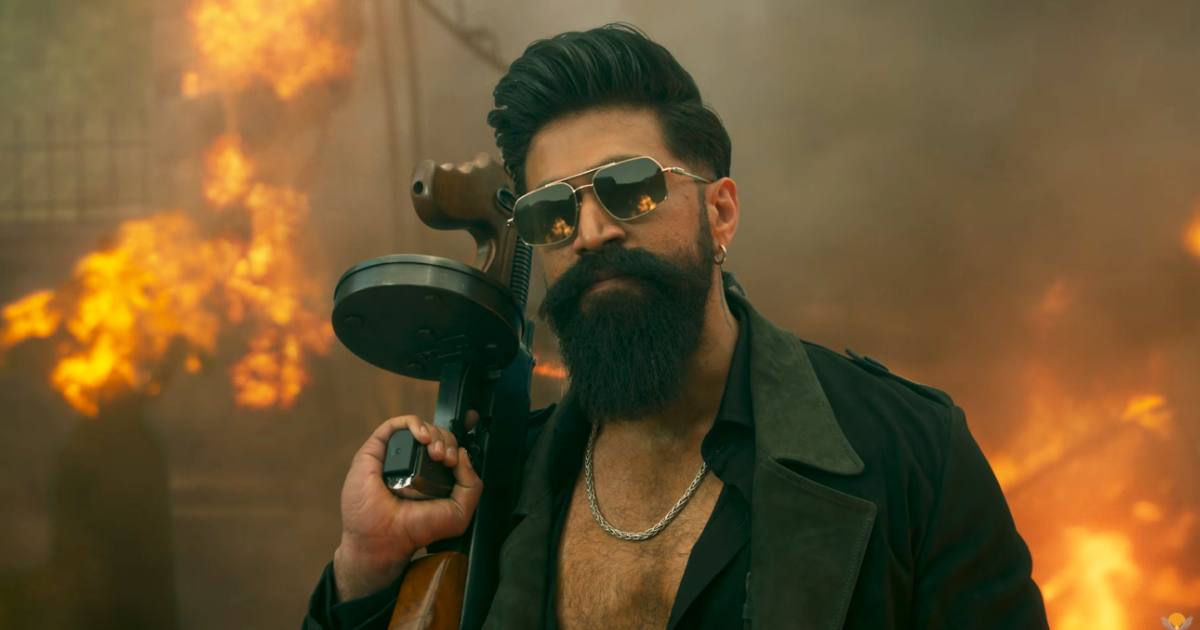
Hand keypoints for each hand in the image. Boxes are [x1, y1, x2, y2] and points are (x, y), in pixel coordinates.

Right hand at [332, 413, 482, 601]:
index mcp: (430, 475)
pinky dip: (414, 424)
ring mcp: (394, 456)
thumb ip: (471, 485)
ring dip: (434, 434)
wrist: (386, 539)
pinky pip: (396, 425)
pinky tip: (423, 438)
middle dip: (447, 442)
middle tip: (446, 459)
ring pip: (419, 428)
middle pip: (436, 435)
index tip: (455, 462)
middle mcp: (412, 463)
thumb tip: (464, 455)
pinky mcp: (376, 451)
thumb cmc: (416, 529)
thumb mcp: (458, 512)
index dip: (455, 448)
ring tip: (436, 452)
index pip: (447, 448)